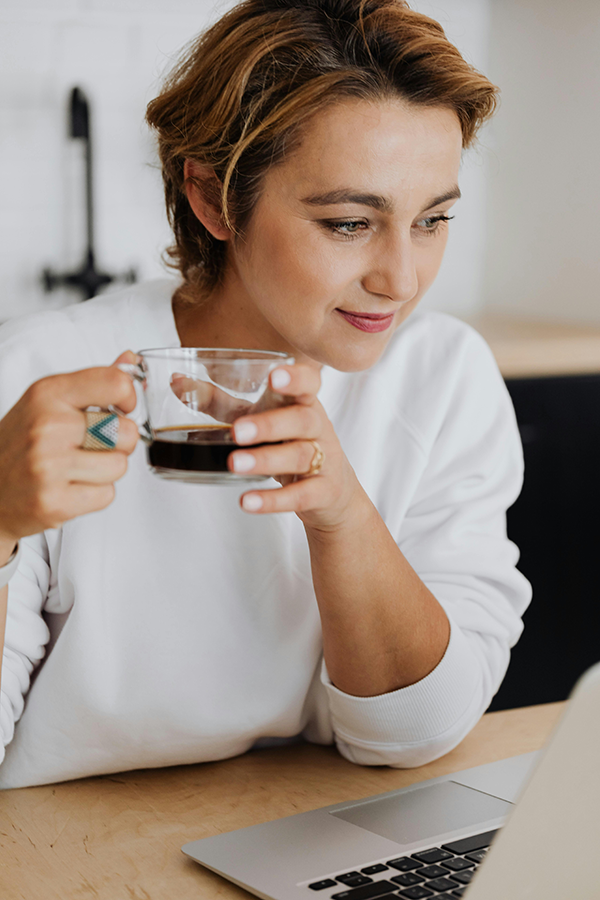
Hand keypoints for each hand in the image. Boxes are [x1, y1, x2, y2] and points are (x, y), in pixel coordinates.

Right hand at [0, 352, 138, 550]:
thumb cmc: (21, 444)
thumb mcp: (49, 403)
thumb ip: (93, 384)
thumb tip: (131, 358)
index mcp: (48, 394)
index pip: (115, 383)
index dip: (128, 399)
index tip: (120, 409)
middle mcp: (47, 426)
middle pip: (126, 431)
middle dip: (118, 442)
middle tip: (92, 446)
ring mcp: (48, 465)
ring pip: (120, 465)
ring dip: (106, 471)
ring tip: (78, 468)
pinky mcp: (53, 501)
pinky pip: (107, 495)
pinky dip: (95, 495)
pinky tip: (71, 486)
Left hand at [229, 365, 363, 532]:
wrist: (333, 492)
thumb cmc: (291, 443)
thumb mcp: (258, 417)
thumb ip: (219, 401)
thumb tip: (177, 382)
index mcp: (302, 404)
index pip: (309, 383)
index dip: (295, 379)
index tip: (274, 375)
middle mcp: (317, 428)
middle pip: (302, 420)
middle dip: (269, 424)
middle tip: (236, 430)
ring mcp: (324, 461)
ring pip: (300, 456)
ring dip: (266, 460)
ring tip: (235, 464)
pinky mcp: (323, 493)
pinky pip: (301, 495)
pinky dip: (274, 500)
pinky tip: (249, 501)